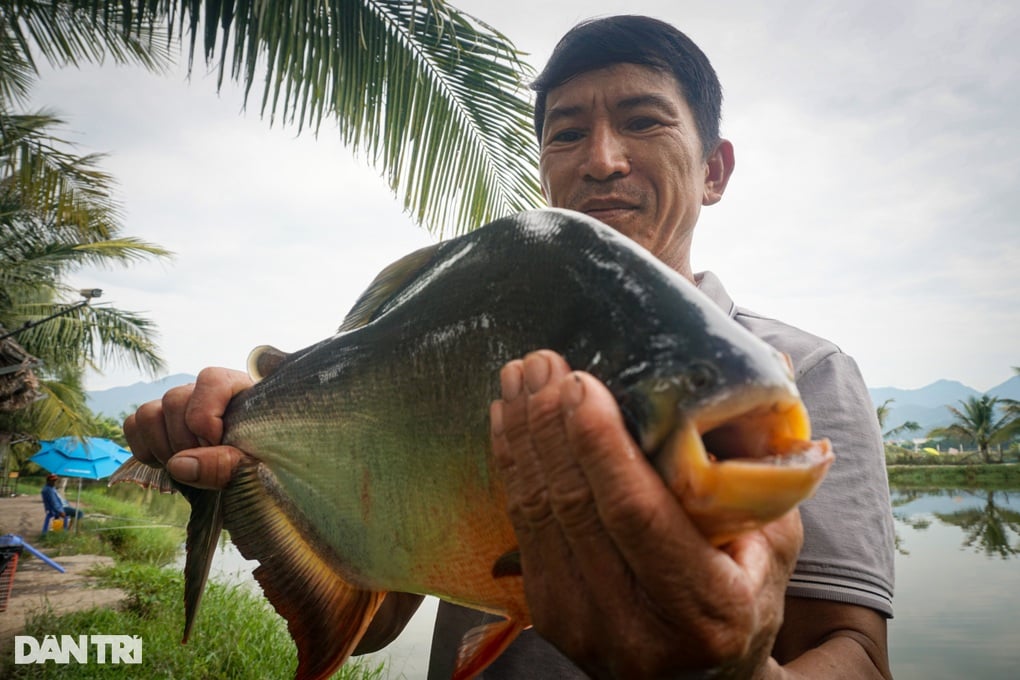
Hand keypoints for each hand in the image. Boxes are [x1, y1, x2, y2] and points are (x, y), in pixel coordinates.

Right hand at [123, 367, 250, 489]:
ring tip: (189, 466)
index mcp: (239, 388)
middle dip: (185, 441)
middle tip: (207, 462)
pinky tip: (170, 462)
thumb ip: (227, 464)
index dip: (207, 417)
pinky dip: (145, 449)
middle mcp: (204, 392)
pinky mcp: (160, 423)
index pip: (210, 379)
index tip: (219, 444)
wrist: (257, 479)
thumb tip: (178, 464)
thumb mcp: (257, 467)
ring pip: (148, 412)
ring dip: (162, 447)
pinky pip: (133, 425)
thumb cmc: (265, 466)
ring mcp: (179, 407)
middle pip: (174, 399)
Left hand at [489, 351, 801, 678]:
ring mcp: (583, 625)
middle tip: (541, 363)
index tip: (579, 383)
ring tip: (518, 376)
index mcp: (705, 607)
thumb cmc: (745, 598)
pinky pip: (522, 526)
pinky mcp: (549, 614)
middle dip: (551, 425)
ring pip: (538, 512)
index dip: (601, 445)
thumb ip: (766, 462)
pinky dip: (512, 466)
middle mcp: (635, 626)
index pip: (637, 514)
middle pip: (576, 507)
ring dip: (522, 436)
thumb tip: (769, 366)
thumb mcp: (776, 542)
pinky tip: (507, 421)